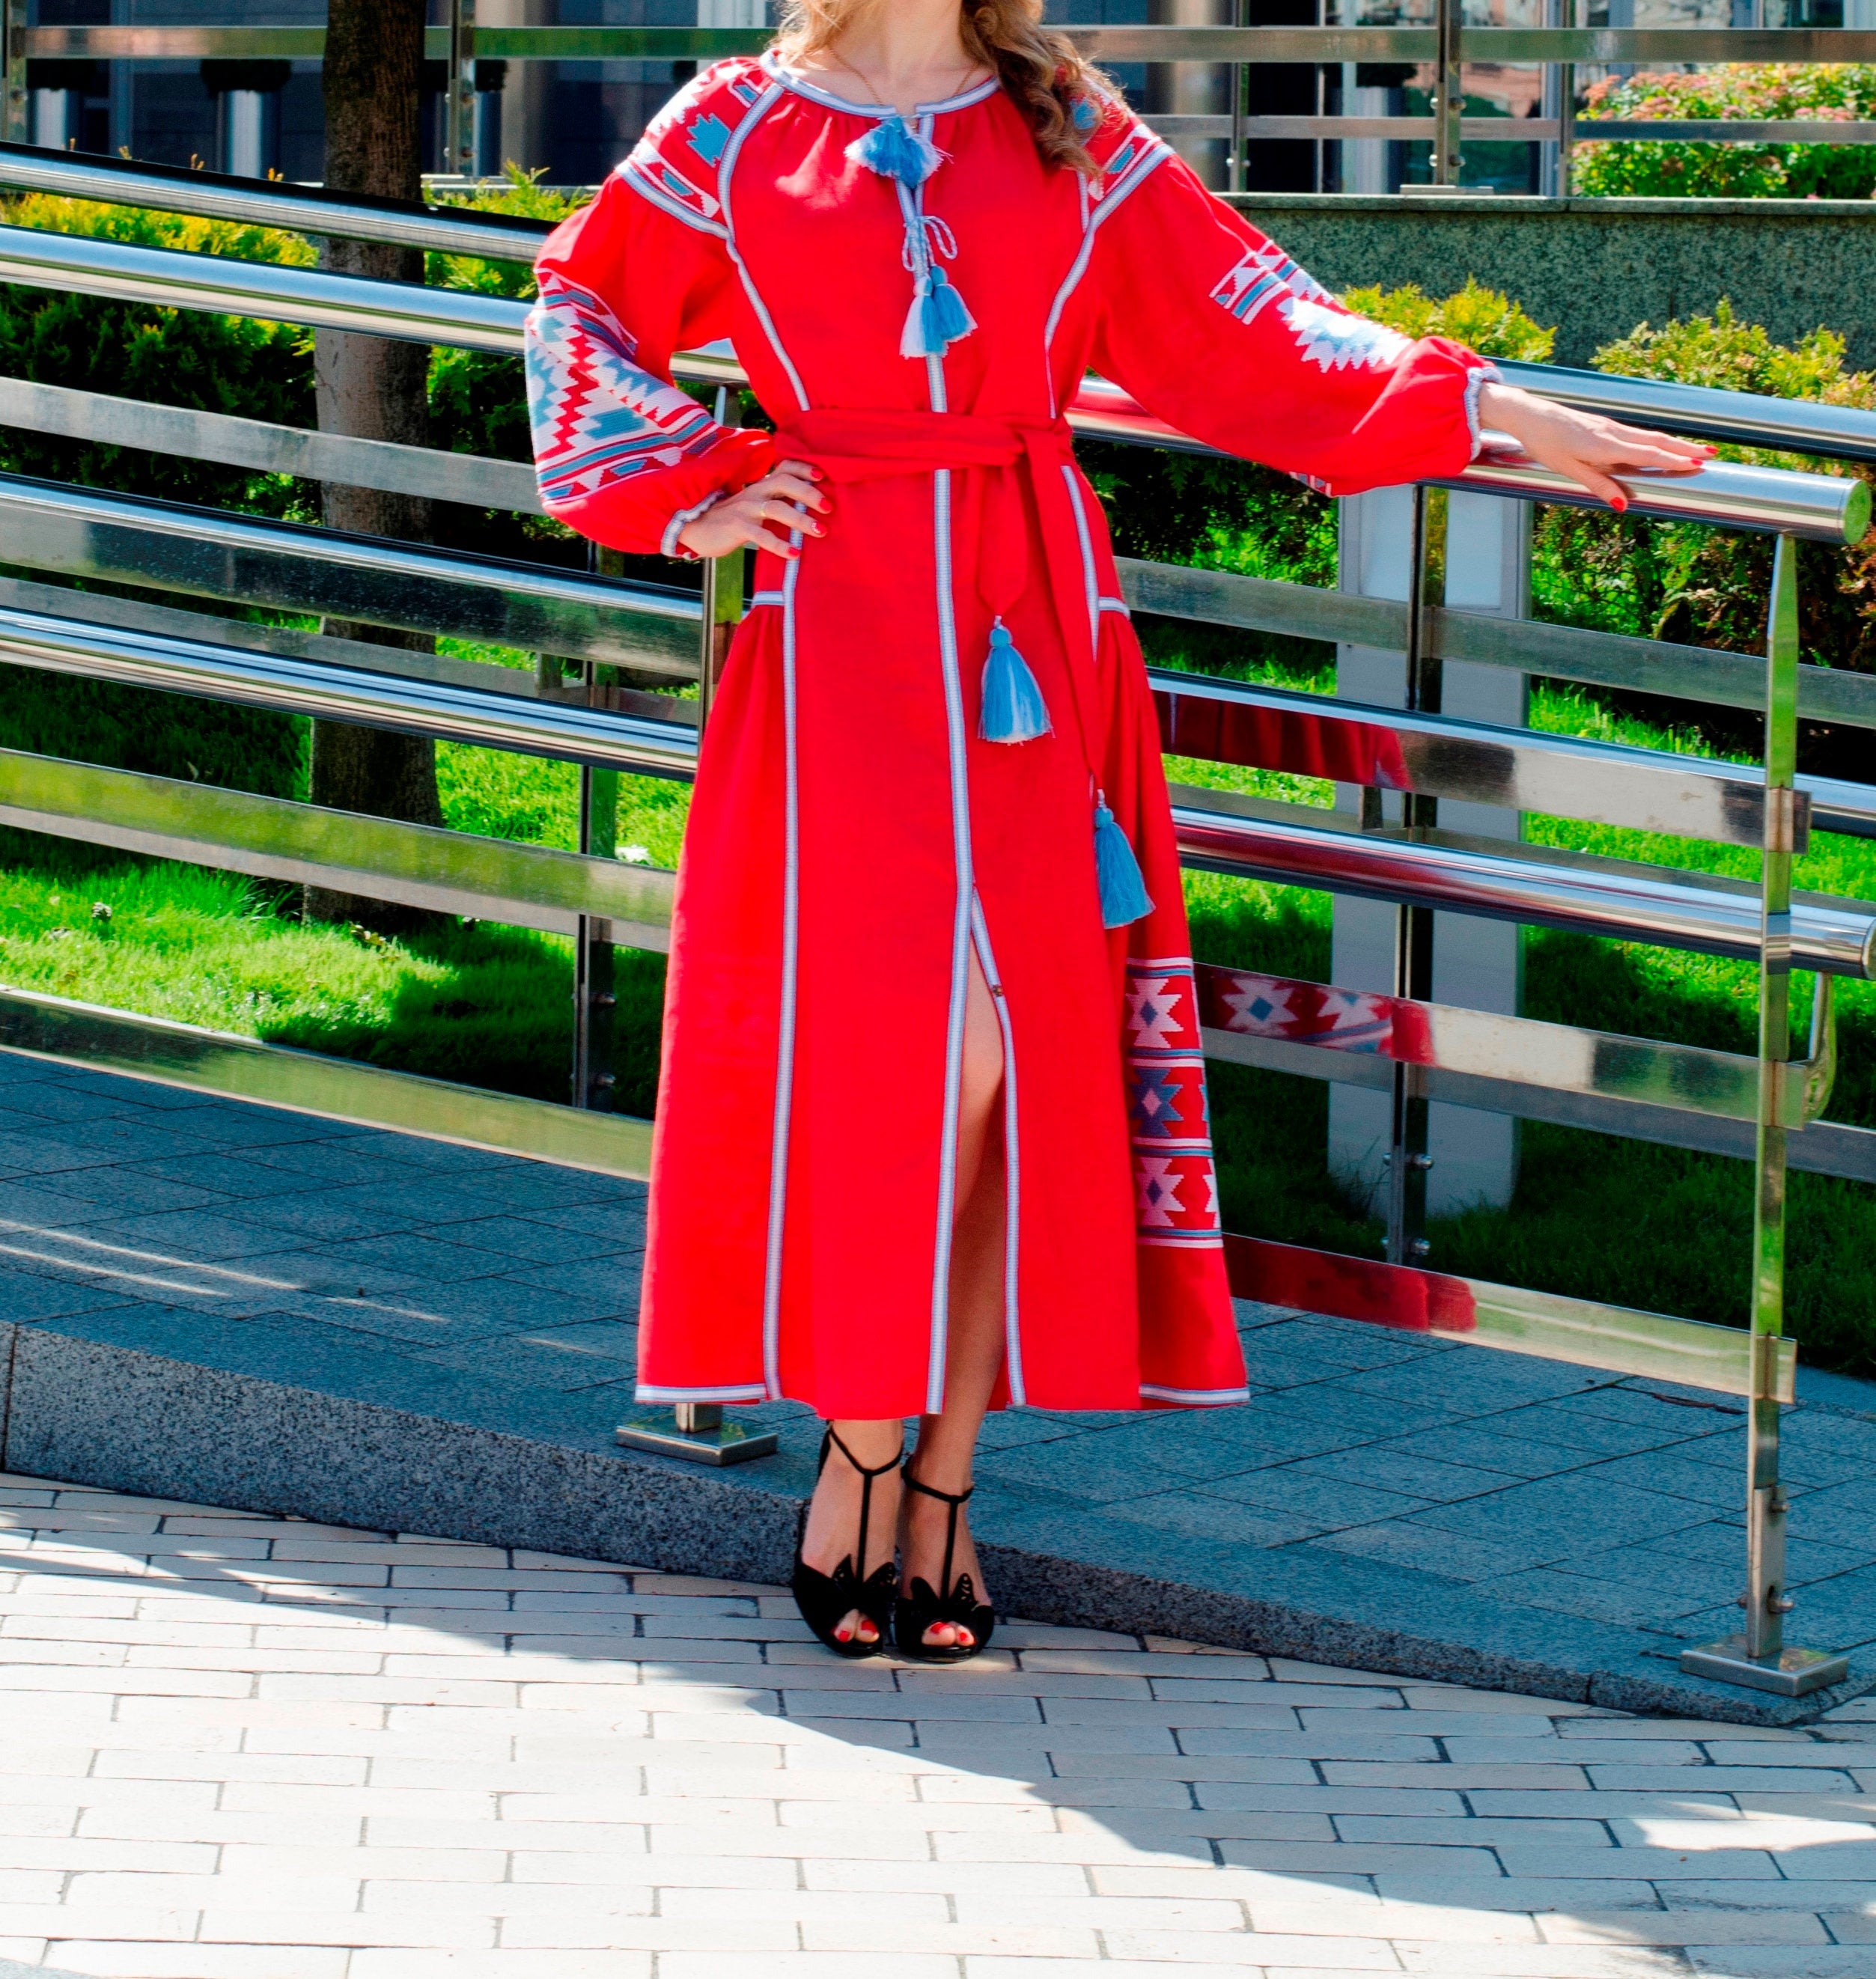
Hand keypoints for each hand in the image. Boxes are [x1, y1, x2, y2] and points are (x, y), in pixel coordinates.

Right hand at [677, 459, 826, 559]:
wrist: (694, 528)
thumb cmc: (730, 519)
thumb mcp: (752, 505)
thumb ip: (774, 502)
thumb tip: (806, 509)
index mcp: (760, 485)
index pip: (784, 468)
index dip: (803, 468)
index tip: (822, 475)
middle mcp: (754, 492)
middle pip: (784, 483)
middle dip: (808, 493)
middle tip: (828, 507)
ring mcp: (745, 509)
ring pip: (777, 508)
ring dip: (801, 519)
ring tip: (820, 531)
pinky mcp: (736, 527)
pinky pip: (761, 535)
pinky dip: (780, 545)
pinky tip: (794, 554)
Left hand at [1475, 381, 1712, 512]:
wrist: (1530, 415)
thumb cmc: (1545, 444)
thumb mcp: (1568, 469)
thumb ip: (1597, 485)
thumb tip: (1622, 505)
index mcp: (1605, 446)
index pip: (1648, 454)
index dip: (1674, 460)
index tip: (1698, 464)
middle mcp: (1613, 433)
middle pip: (1657, 441)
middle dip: (1685, 449)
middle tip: (1712, 455)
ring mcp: (1611, 427)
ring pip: (1649, 436)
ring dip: (1675, 443)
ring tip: (1697, 450)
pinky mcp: (1605, 425)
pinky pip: (1637, 434)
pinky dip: (1656, 440)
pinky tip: (1665, 446)